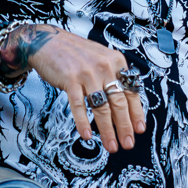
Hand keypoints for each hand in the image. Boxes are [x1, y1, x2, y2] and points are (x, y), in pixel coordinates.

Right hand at [23, 29, 145, 152]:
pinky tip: (87, 135)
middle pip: (119, 103)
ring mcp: (88, 73)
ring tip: (111, 146)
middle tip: (128, 143)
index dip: (136, 113)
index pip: (131, 92)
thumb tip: (124, 105)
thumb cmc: (76, 54)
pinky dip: (83, 122)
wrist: (48, 42)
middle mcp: (105, 67)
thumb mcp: (101, 59)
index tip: (139, 130)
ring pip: (102, 107)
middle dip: (124, 126)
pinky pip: (79, 106)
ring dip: (107, 130)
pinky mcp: (70, 79)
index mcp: (117, 62)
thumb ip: (113, 76)